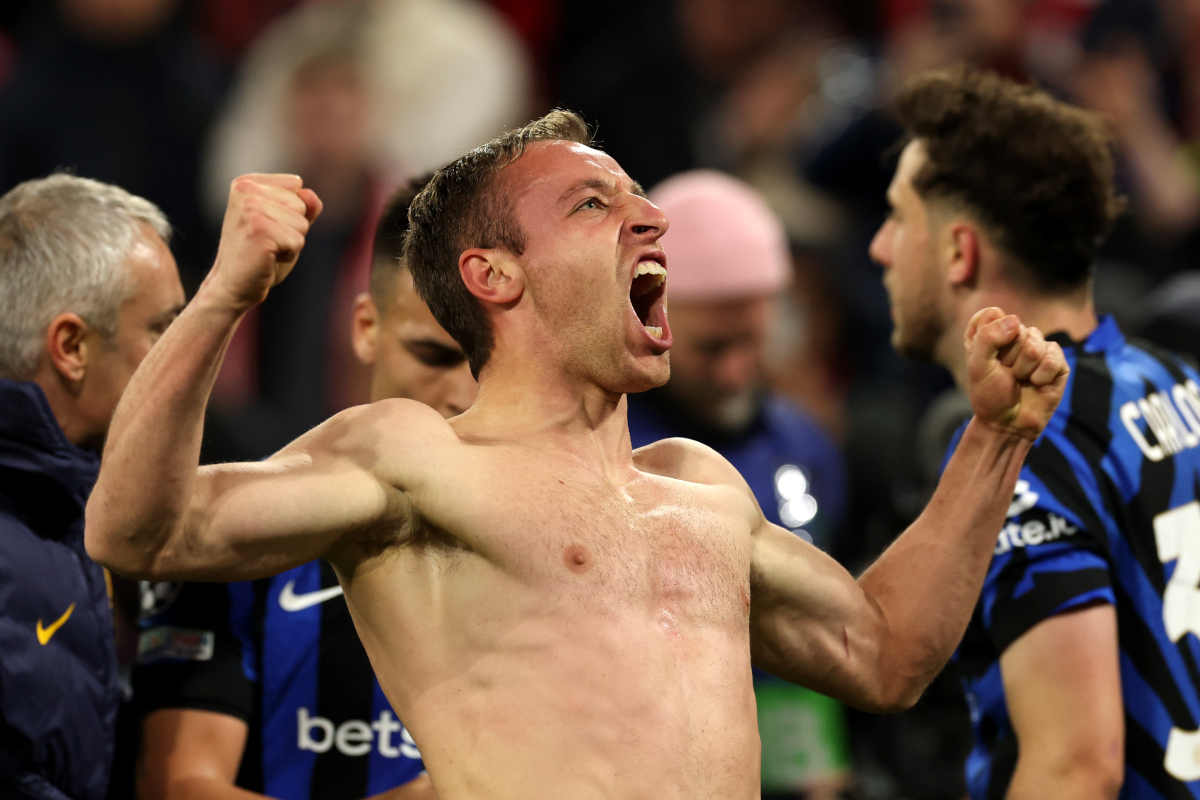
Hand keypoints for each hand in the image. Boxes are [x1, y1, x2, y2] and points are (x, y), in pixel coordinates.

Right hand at [204, 174, 322, 311]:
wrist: (233, 285)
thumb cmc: (259, 255)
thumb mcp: (286, 225)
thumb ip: (303, 207)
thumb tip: (310, 194)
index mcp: (247, 182)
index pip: (296, 185)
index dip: (291, 211)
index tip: (267, 226)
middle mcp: (245, 190)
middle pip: (301, 204)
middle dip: (292, 227)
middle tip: (267, 241)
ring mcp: (250, 208)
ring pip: (301, 223)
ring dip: (290, 242)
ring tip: (266, 249)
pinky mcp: (258, 230)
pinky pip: (298, 241)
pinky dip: (289, 254)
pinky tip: (267, 258)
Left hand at [964, 307, 1068, 441]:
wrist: (1009, 424)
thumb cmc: (990, 395)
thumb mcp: (978, 366)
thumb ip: (988, 338)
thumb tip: (1014, 321)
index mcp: (990, 334)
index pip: (992, 313)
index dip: (990, 334)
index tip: (985, 356)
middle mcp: (1014, 337)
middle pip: (1016, 326)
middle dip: (1008, 355)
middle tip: (1005, 373)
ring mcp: (1037, 347)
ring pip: (1035, 340)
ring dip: (1024, 366)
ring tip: (1020, 379)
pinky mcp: (1056, 361)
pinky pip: (1052, 355)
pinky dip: (1041, 374)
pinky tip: (1037, 383)